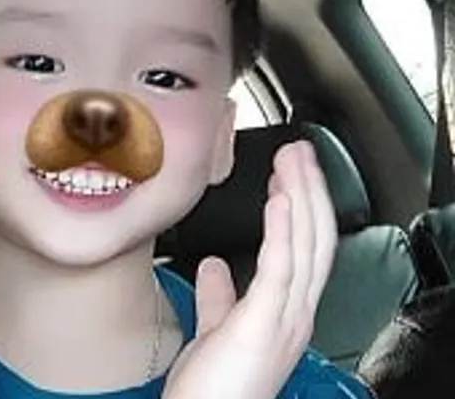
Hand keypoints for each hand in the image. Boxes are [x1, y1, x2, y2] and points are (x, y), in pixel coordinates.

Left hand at [163, 141, 336, 398]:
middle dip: (308, 190)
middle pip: (313, 239)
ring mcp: (285, 320)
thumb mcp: (219, 330)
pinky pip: (280, 269)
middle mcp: (295, 313)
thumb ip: (219, 296)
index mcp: (286, 311)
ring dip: (300, 196)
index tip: (290, 174)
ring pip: (304, 246)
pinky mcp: (264, 324)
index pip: (305, 248)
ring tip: (292, 159)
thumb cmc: (211, 388)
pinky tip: (279, 199)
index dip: (302, 207)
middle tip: (299, 151)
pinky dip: (283, 230)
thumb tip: (214, 264)